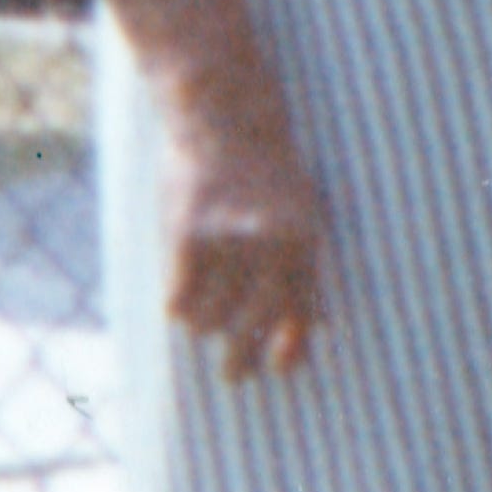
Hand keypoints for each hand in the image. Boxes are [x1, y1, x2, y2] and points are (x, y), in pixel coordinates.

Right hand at [162, 118, 325, 382]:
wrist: (225, 115)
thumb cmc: (270, 172)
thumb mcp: (305, 211)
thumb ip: (306, 269)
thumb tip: (312, 330)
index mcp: (304, 239)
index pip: (299, 314)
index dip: (289, 350)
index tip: (278, 370)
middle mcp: (268, 244)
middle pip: (252, 328)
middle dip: (241, 361)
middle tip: (235, 376)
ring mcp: (226, 240)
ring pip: (210, 321)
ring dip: (207, 327)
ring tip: (206, 321)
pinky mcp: (185, 234)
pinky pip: (178, 301)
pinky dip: (179, 309)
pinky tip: (182, 299)